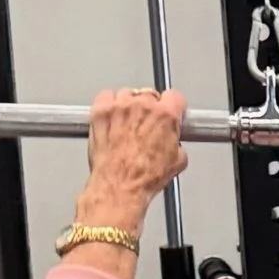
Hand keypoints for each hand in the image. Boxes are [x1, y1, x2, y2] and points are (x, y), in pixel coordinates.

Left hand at [78, 87, 187, 233]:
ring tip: (128, 122)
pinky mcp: (101, 112)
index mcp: (166, 115)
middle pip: (150, 94)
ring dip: (129, 105)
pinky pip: (106, 96)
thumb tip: (174, 142)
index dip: (173, 105)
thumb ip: (178, 142)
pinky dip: (109, 104)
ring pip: (127, 94)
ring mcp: (120, 107)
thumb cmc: (144, 176)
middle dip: (150, 107)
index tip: (170, 110)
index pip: (175, 96)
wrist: (119, 185)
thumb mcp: (178, 162)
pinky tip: (112, 116)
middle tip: (147, 123)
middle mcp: (143, 106)